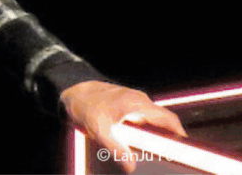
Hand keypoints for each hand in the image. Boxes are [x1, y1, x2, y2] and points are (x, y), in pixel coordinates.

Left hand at [60, 80, 187, 172]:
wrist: (69, 88)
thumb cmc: (83, 105)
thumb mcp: (99, 130)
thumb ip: (116, 149)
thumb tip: (131, 166)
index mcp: (137, 104)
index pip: (169, 119)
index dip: (180, 135)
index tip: (185, 149)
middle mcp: (138, 100)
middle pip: (162, 121)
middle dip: (167, 138)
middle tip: (167, 156)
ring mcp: (131, 100)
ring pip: (150, 120)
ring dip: (153, 134)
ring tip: (151, 152)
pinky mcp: (124, 103)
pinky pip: (139, 118)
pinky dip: (142, 130)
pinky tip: (133, 142)